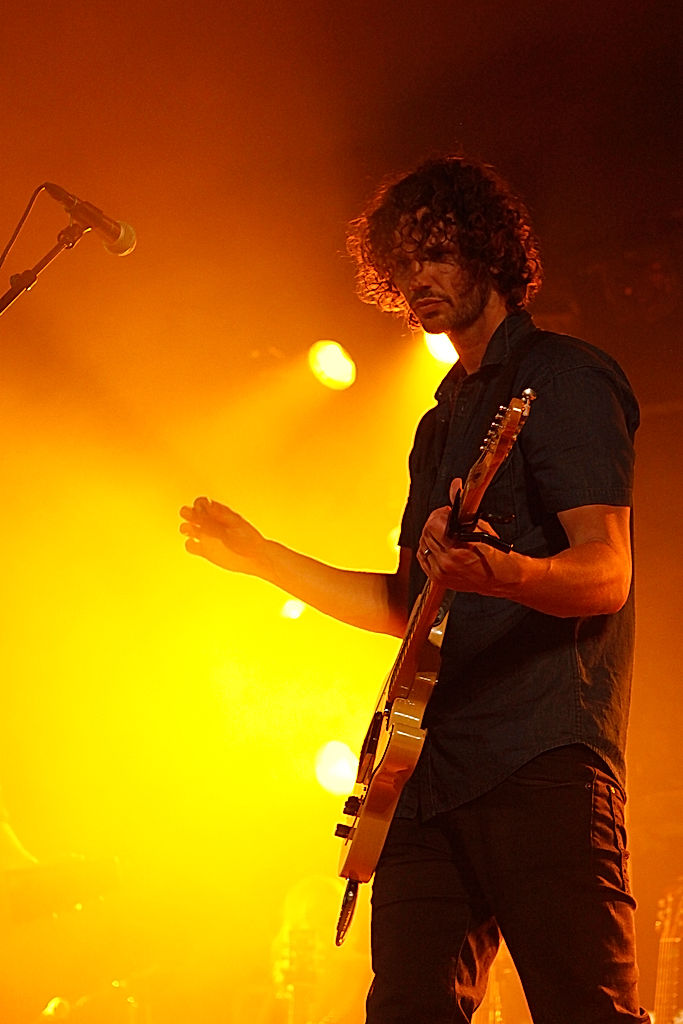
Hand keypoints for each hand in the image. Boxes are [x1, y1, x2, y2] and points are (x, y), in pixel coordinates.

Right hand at [179, 497, 268, 575]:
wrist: (255, 558)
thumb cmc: (247, 541)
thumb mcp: (230, 531)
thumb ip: (213, 525)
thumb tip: (198, 517)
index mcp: (220, 514)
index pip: (202, 503)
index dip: (198, 505)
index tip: (200, 512)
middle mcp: (212, 523)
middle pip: (192, 513)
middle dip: (187, 514)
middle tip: (191, 521)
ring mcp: (208, 537)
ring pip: (189, 528)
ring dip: (186, 529)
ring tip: (189, 532)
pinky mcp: (205, 551)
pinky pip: (191, 546)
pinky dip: (189, 545)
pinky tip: (194, 545)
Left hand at [416, 477, 517, 595]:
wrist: (499, 576)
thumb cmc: (493, 551)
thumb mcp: (479, 525)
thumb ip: (463, 507)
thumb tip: (455, 484)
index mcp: (458, 547)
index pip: (433, 524)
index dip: (438, 515)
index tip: (446, 513)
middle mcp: (447, 561)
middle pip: (426, 533)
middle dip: (434, 523)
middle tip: (445, 521)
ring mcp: (441, 572)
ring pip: (423, 545)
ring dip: (430, 536)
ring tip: (444, 534)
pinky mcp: (437, 578)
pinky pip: (423, 558)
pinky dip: (428, 549)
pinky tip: (438, 545)